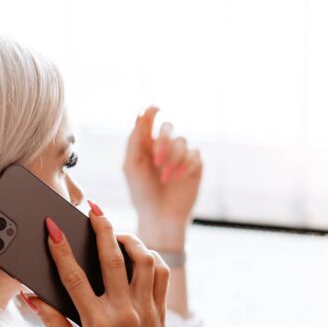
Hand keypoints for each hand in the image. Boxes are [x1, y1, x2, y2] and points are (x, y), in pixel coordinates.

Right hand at [24, 205, 190, 326]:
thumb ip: (52, 322)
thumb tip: (30, 297)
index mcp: (97, 323)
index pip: (74, 278)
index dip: (60, 250)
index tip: (51, 228)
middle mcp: (123, 312)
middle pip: (112, 260)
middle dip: (101, 229)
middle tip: (93, 208)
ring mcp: (146, 310)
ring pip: (142, 262)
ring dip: (129, 240)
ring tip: (116, 232)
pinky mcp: (161, 309)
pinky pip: (160, 274)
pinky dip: (149, 258)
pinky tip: (137, 252)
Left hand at [123, 106, 202, 248]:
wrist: (160, 217)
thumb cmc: (142, 194)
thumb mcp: (132, 166)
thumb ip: (135, 138)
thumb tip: (141, 112)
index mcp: (146, 145)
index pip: (150, 120)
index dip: (152, 111)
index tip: (154, 109)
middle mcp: (164, 147)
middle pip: (168, 127)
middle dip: (162, 142)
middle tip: (156, 161)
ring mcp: (181, 156)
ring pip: (182, 141)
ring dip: (173, 158)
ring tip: (165, 178)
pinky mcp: (195, 166)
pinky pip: (195, 153)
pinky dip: (185, 164)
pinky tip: (178, 178)